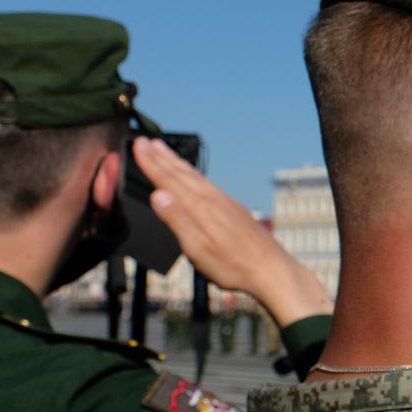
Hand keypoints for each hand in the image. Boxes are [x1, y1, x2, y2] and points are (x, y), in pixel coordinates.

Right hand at [132, 137, 333, 324]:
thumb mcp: (199, 249)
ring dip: (177, 162)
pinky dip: (194, 174)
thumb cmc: (234, 265)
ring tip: (164, 150)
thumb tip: (157, 194)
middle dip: (162, 157)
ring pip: (196, 177)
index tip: (138, 145)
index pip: (169, 180)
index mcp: (200, 208)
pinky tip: (194, 177)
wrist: (273, 270)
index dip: (151, 163)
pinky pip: (208, 184)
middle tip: (145, 141)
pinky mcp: (234, 210)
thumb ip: (178, 221)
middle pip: (182, 174)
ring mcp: (226, 203)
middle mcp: (213, 199)